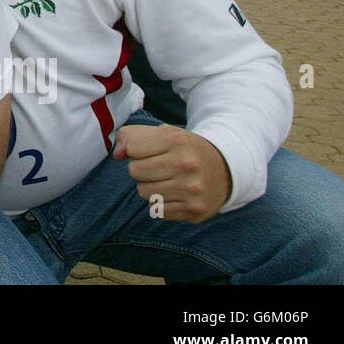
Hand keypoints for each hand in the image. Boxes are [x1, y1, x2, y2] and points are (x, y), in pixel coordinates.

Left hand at [114, 123, 231, 223]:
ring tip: (167, 180)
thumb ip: (132, 136)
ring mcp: (192, 189)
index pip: (132, 149)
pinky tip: (175, 194)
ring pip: (144, 193)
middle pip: (135, 172)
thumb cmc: (185, 149)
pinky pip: (157, 210)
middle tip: (159, 167)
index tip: (151, 152)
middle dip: (142, 170)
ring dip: (150, 187)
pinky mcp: (194, 210)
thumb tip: (117, 154)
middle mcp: (186, 164)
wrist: (225, 168)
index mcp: (176, 139)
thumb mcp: (162, 133)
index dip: (136, 151)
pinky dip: (161, 203)